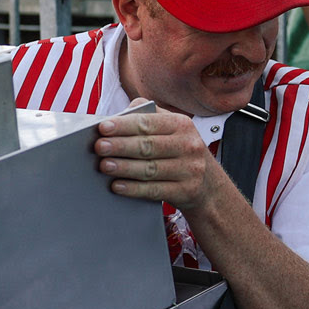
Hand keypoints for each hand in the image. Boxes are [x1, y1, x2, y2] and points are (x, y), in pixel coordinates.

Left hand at [93, 99, 222, 209]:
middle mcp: (188, 145)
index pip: (149, 123)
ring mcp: (189, 169)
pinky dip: (134, 189)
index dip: (124, 125)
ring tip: (104, 166)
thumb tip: (118, 117)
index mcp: (182, 125)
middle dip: (121, 146)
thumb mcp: (172, 130)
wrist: (208, 185)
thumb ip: (148, 118)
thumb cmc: (180, 152)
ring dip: (125, 168)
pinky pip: (155, 190)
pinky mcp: (186, 191)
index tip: (103, 127)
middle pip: (149, 145)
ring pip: (151, 169)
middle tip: (99, 147)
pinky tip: (118, 186)